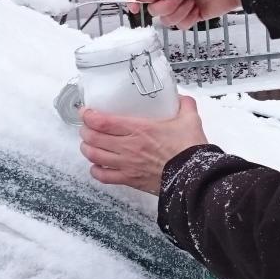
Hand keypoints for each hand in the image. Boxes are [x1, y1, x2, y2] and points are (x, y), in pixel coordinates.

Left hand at [79, 96, 208, 194]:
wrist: (194, 177)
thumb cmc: (190, 149)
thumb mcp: (190, 120)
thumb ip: (185, 105)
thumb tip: (182, 98)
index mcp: (140, 129)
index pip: (103, 121)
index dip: (88, 116)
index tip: (86, 112)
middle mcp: (129, 147)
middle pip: (93, 138)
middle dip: (85, 131)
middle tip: (87, 127)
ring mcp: (127, 165)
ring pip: (94, 157)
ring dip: (87, 149)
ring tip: (88, 144)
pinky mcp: (130, 180)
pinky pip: (104, 177)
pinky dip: (96, 171)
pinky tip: (97, 167)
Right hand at [127, 0, 241, 28]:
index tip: (133, 9)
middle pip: (153, 9)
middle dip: (166, 5)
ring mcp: (179, 7)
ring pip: (166, 20)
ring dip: (179, 11)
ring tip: (191, 2)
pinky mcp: (190, 17)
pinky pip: (180, 26)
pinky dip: (189, 18)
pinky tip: (197, 9)